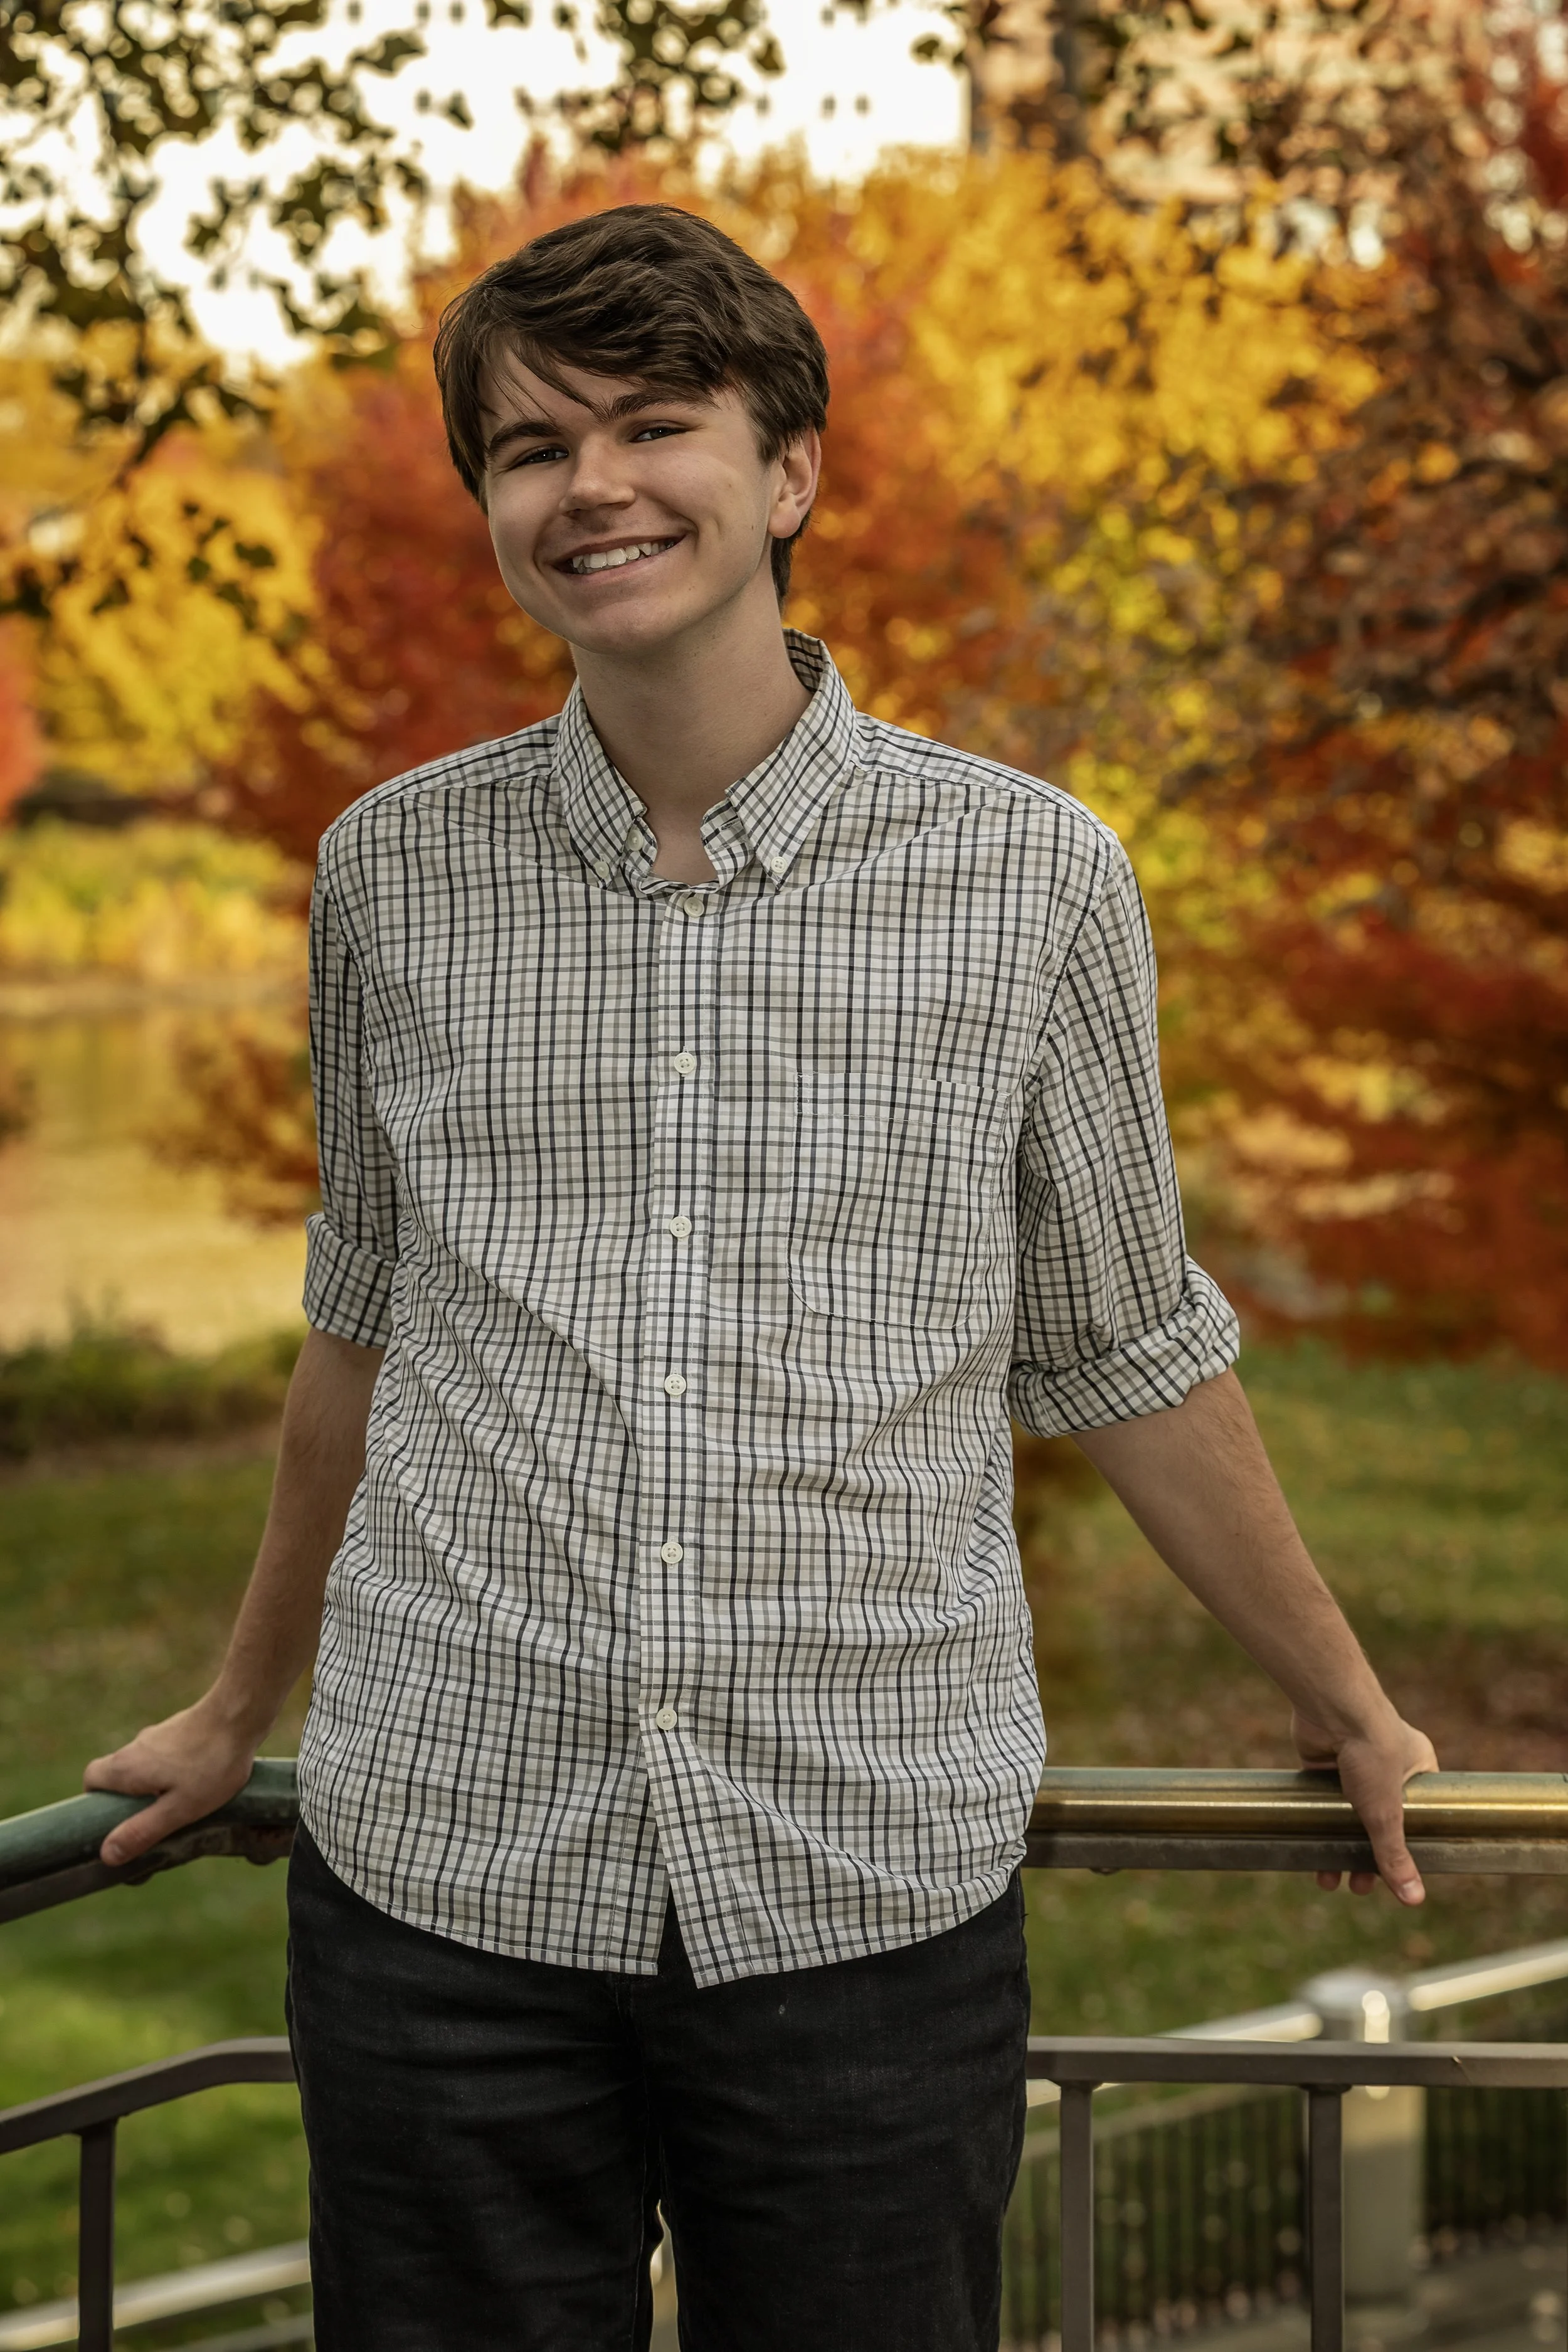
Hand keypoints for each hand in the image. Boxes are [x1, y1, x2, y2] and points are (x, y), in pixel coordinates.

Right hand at [84, 1700, 260, 1866]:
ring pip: (143, 1764)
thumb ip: (142, 1831)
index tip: (113, 1820)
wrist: (240, 1715)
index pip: (91, 1778)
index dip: (95, 1801)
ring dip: (152, 1785)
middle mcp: (136, 1746)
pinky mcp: (180, 1730)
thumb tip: (107, 1854)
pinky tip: (197, 1782)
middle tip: (150, 1819)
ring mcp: (159, 1735)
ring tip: (179, 1805)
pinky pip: (165, 1755)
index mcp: (127, 1766)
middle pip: (117, 1773)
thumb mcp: (177, 1809)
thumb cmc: (211, 1765)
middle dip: (127, 1798)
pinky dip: (171, 1771)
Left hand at [1293, 1707, 1438, 1903]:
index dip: (1405, 1848)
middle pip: (1379, 1821)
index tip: (1394, 1877)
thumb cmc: (1372, 1749)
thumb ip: (1394, 1854)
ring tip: (1328, 1880)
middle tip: (1358, 1886)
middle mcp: (1388, 1766)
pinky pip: (1322, 1802)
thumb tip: (1413, 1899)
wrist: (1332, 1707)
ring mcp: (1354, 1764)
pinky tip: (1309, 1849)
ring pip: (1348, 1815)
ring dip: (1338, 1847)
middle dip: (1366, 1857)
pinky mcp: (1323, 1763)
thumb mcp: (1387, 1811)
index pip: (1417, 1818)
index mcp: (1418, 1770)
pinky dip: (1317, 1825)